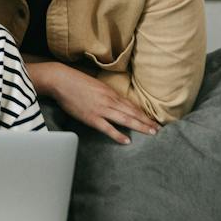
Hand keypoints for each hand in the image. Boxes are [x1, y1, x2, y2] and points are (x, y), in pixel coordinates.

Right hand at [32, 62, 156, 144]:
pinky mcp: (91, 118)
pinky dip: (118, 135)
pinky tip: (127, 140)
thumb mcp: (96, 85)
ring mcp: (101, 109)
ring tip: (151, 133)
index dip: (143, 113)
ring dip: (140, 126)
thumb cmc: (76, 81)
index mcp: (110, 92)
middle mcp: (109, 100)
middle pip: (132, 112)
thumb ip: (106, 94)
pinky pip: (108, 128)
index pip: (131, 104)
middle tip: (159, 128)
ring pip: (125, 119)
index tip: (153, 119)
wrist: (61, 80)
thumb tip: (114, 101)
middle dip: (146, 121)